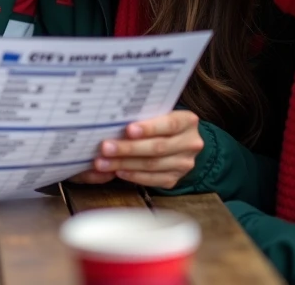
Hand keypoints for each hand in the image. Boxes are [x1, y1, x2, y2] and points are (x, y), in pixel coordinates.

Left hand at [86, 111, 203, 188]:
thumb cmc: (160, 122)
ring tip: (104, 163)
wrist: (178, 141)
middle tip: (105, 148)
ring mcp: (184, 164)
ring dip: (125, 164)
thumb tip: (114, 121)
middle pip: (158, 148)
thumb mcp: (158, 114)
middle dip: (129, 148)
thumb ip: (143, 116)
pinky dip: (133, 176)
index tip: (128, 130)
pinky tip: (118, 172)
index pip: (169, 125)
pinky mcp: (174, 179)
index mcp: (188, 121)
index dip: (149, 128)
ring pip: (152, 165)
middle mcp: (190, 143)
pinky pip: (152, 179)